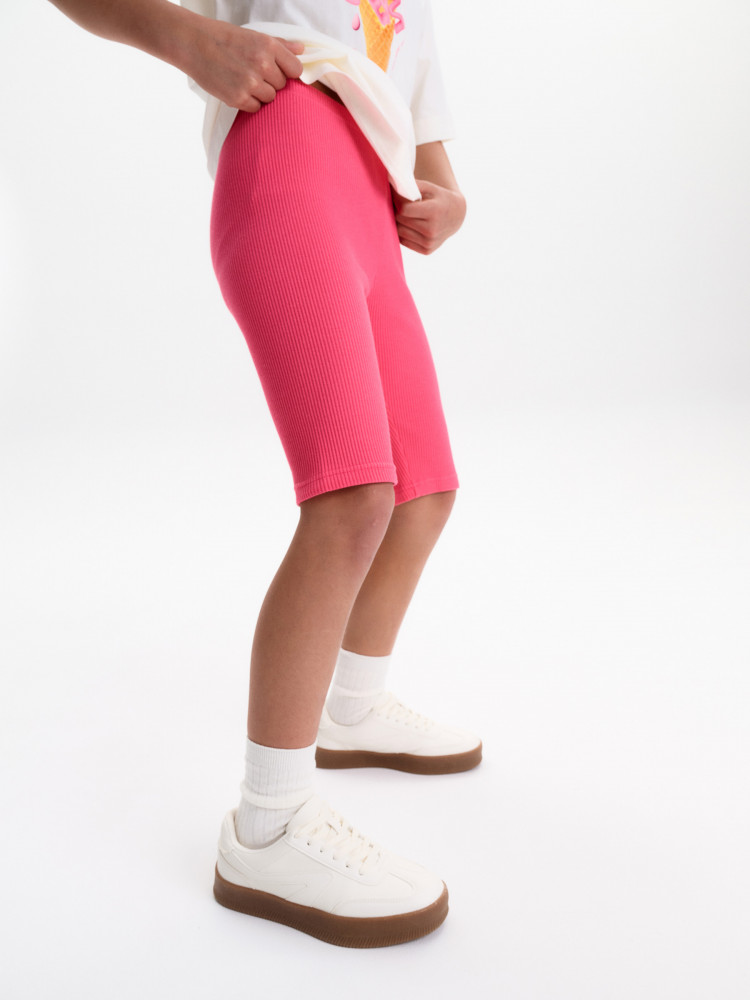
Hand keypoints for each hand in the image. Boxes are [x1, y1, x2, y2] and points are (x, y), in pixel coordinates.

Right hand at [185, 21, 304, 111]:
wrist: (193, 44)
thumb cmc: (223, 38)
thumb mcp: (253, 35)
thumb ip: (280, 45)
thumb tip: (302, 50)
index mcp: (268, 46)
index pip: (296, 69)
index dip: (288, 72)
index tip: (278, 71)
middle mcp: (262, 65)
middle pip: (282, 86)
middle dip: (271, 82)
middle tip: (253, 73)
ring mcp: (250, 83)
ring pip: (270, 99)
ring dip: (260, 94)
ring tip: (244, 81)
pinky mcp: (238, 98)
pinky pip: (255, 108)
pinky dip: (248, 102)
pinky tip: (237, 89)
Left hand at [392, 179, 466, 254]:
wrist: (456, 216)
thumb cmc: (439, 198)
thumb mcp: (430, 187)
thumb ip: (411, 186)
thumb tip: (391, 185)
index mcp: (434, 212)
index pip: (404, 210)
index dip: (396, 201)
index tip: (396, 195)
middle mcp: (432, 230)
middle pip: (400, 221)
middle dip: (396, 211)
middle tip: (397, 203)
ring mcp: (429, 243)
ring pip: (399, 233)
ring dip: (397, 222)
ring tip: (402, 214)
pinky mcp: (426, 250)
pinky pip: (404, 242)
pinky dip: (402, 233)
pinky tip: (407, 224)